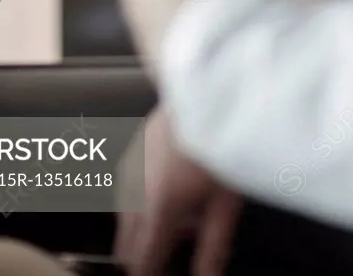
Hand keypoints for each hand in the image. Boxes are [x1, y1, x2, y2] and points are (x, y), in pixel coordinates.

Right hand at [115, 107, 243, 275]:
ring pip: (127, 218)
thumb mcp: (226, 203)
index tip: (161, 275)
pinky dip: (146, 202)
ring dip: (146, 228)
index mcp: (158, 209)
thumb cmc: (221, 145)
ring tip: (187, 218)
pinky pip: (130, 191)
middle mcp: (135, 192)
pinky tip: (176, 190)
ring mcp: (129, 171)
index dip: (149, 275)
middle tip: (174, 253)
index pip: (141, 262)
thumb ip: (213, 247)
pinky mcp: (131, 154)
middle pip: (127, 245)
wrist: (207, 94)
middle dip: (146, 256)